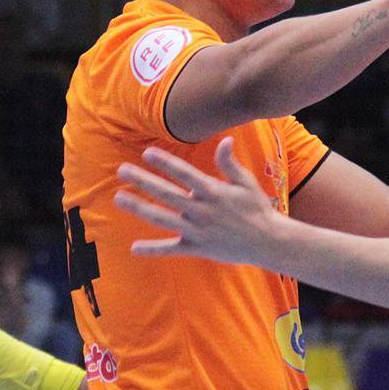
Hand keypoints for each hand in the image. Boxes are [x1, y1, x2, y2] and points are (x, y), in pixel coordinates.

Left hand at [115, 139, 287, 264]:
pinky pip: (171, 249)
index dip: (164, 162)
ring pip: (162, 218)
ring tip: (119, 198)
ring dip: (139, 207)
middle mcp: (201, 210)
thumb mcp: (246, 182)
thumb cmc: (257, 208)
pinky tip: (134, 248)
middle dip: (142, 180)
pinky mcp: (197, 248)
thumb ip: (229, 163)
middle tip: (122, 170)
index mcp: (212, 191)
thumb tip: (225, 140)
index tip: (146, 153)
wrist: (269, 241)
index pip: (183, 173)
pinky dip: (153, 249)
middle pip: (166, 193)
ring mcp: (197, 230)